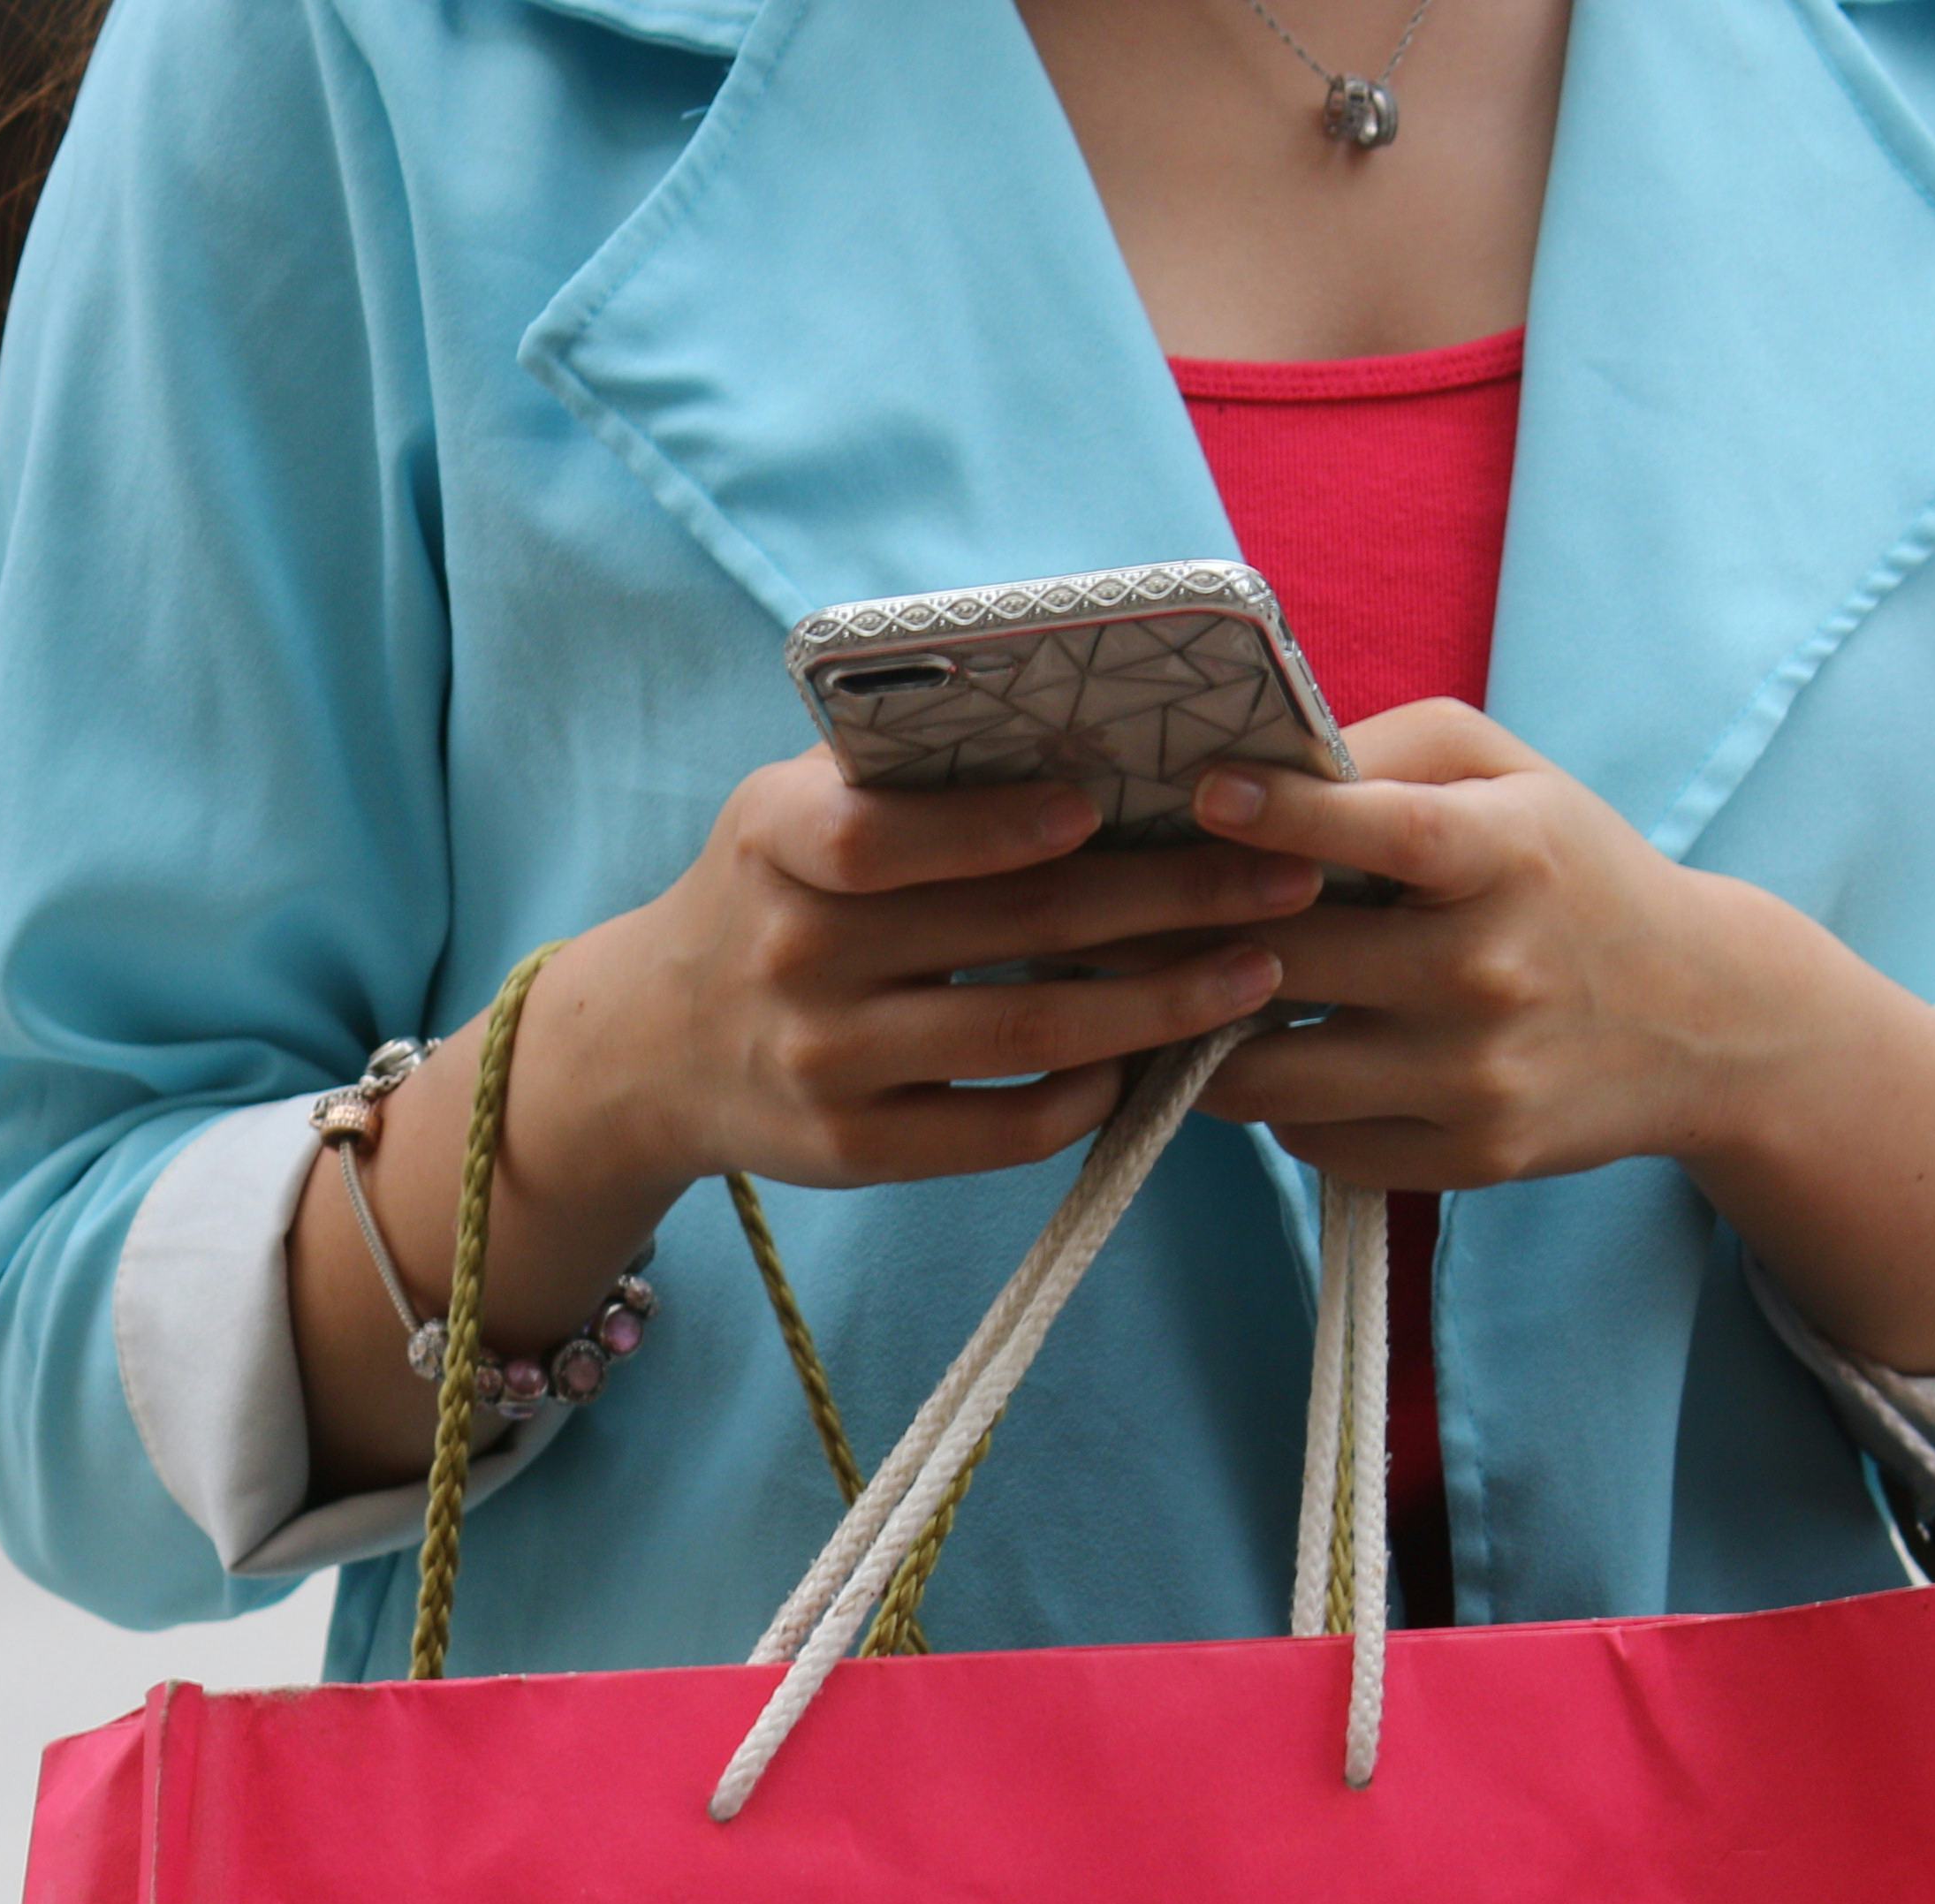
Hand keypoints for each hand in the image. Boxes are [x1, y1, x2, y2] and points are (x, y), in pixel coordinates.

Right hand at [298, 750, 1313, 1492]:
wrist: (653, 1044)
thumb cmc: (772, 897)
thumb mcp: (790, 811)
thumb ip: (902, 777)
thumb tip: (1087, 722)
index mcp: (775, 844)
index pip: (882, 834)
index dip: (995, 823)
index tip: (1106, 803)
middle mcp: (793, 955)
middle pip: (1004, 929)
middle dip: (1163, 901)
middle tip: (1281, 877)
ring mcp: (823, 1062)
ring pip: (1024, 1033)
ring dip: (1159, 1003)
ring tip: (1257, 972)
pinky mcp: (852, 1151)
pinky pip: (997, 1131)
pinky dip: (1085, 1095)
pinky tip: (1147, 1062)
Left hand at [1184, 700, 1840, 1191]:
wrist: (1704, 1022)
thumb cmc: (1572, 874)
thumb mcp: (1513, 778)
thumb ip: (1390, 752)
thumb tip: (1251, 774)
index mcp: (1508, 857)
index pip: (1384, 832)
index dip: (1284, 814)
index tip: (1203, 796)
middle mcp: (1491, 972)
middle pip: (1288, 961)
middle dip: (1179, 937)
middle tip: (1108, 916)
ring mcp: (1477, 1078)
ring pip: (1270, 1073)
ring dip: (1204, 1035)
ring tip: (1177, 995)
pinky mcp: (1469, 1158)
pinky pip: (1313, 1142)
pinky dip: (1276, 1103)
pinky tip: (1280, 1056)